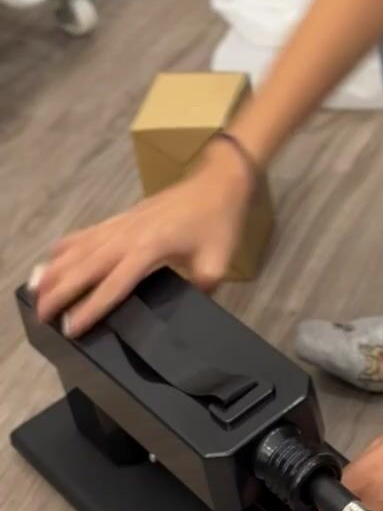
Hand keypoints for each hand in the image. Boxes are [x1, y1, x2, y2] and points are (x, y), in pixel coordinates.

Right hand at [30, 141, 252, 336]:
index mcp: (151, 248)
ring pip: (80, 249)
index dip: (91, 308)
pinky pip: (87, 233)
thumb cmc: (218, 222)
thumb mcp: (216, 263)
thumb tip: (185, 312)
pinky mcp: (121, 217)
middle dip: (60, 292)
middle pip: (86, 266)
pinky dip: (66, 247)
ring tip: (36, 292)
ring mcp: (122, 223)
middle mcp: (128, 235)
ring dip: (56, 270)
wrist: (218, 182)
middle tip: (42, 315)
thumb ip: (198, 291)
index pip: (114, 285)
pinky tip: (51, 259)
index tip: (72, 328)